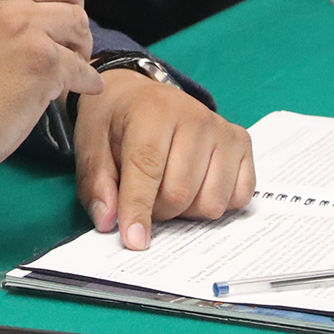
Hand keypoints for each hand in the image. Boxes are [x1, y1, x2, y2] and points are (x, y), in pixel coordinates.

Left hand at [75, 69, 255, 249]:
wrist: (140, 92)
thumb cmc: (116, 119)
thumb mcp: (91, 141)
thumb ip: (97, 182)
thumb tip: (109, 221)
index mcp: (153, 111)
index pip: (148, 169)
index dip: (138, 209)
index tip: (134, 241)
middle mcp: (195, 116)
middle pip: (180, 193)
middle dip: (157, 210)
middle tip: (144, 196)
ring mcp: (223, 130)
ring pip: (211, 202)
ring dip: (186, 210)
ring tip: (169, 187)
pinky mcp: (242, 143)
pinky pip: (239, 198)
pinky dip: (216, 202)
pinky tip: (197, 185)